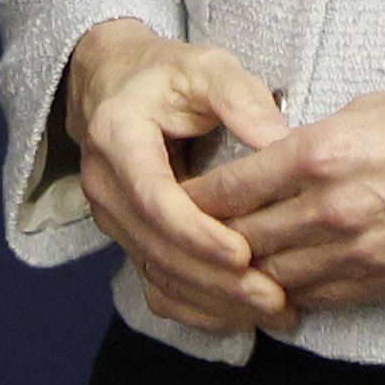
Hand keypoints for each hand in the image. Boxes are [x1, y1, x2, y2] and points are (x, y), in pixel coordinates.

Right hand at [61, 17, 295, 335]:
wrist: (114, 84)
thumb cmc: (167, 74)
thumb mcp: (206, 68)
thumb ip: (241, 98)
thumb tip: (280, 140)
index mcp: (117, 137)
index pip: (154, 199)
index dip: (197, 233)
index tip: (244, 253)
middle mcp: (104, 184)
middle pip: (156, 248)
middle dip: (215, 279)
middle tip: (274, 296)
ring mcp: (111, 217)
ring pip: (157, 273)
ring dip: (213, 300)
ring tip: (273, 310)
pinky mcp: (126, 237)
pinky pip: (155, 285)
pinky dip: (197, 307)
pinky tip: (242, 316)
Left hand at [189, 87, 384, 314]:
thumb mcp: (362, 110)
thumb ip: (307, 141)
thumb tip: (269, 161)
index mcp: (319, 154)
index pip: (231, 188)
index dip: (195, 199)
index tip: (176, 201)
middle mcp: (330, 209)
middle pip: (243, 239)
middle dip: (211, 242)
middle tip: (186, 243)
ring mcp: (358, 254)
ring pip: (275, 277)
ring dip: (247, 275)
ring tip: (224, 272)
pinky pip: (320, 299)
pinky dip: (292, 295)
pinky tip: (276, 289)